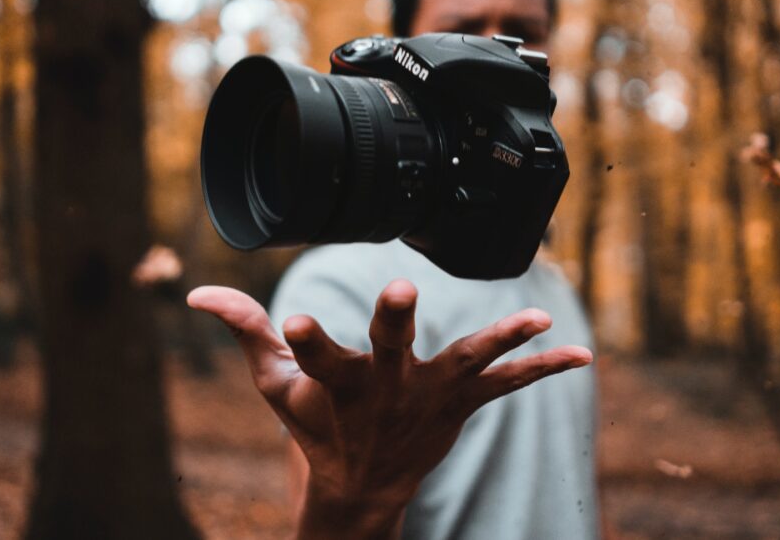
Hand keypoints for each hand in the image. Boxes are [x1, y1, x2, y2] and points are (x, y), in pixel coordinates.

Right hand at [187, 279, 591, 538]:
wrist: (361, 488)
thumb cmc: (316, 426)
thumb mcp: (276, 385)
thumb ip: (244, 331)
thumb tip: (195, 292)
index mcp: (335, 385)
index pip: (313, 358)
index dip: (306, 340)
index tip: (295, 320)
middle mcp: (385, 390)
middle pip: (390, 351)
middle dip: (395, 322)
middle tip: (402, 294)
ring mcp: (428, 398)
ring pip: (466, 364)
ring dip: (499, 341)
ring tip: (536, 319)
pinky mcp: (461, 405)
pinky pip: (508, 386)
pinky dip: (543, 370)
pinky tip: (583, 355)